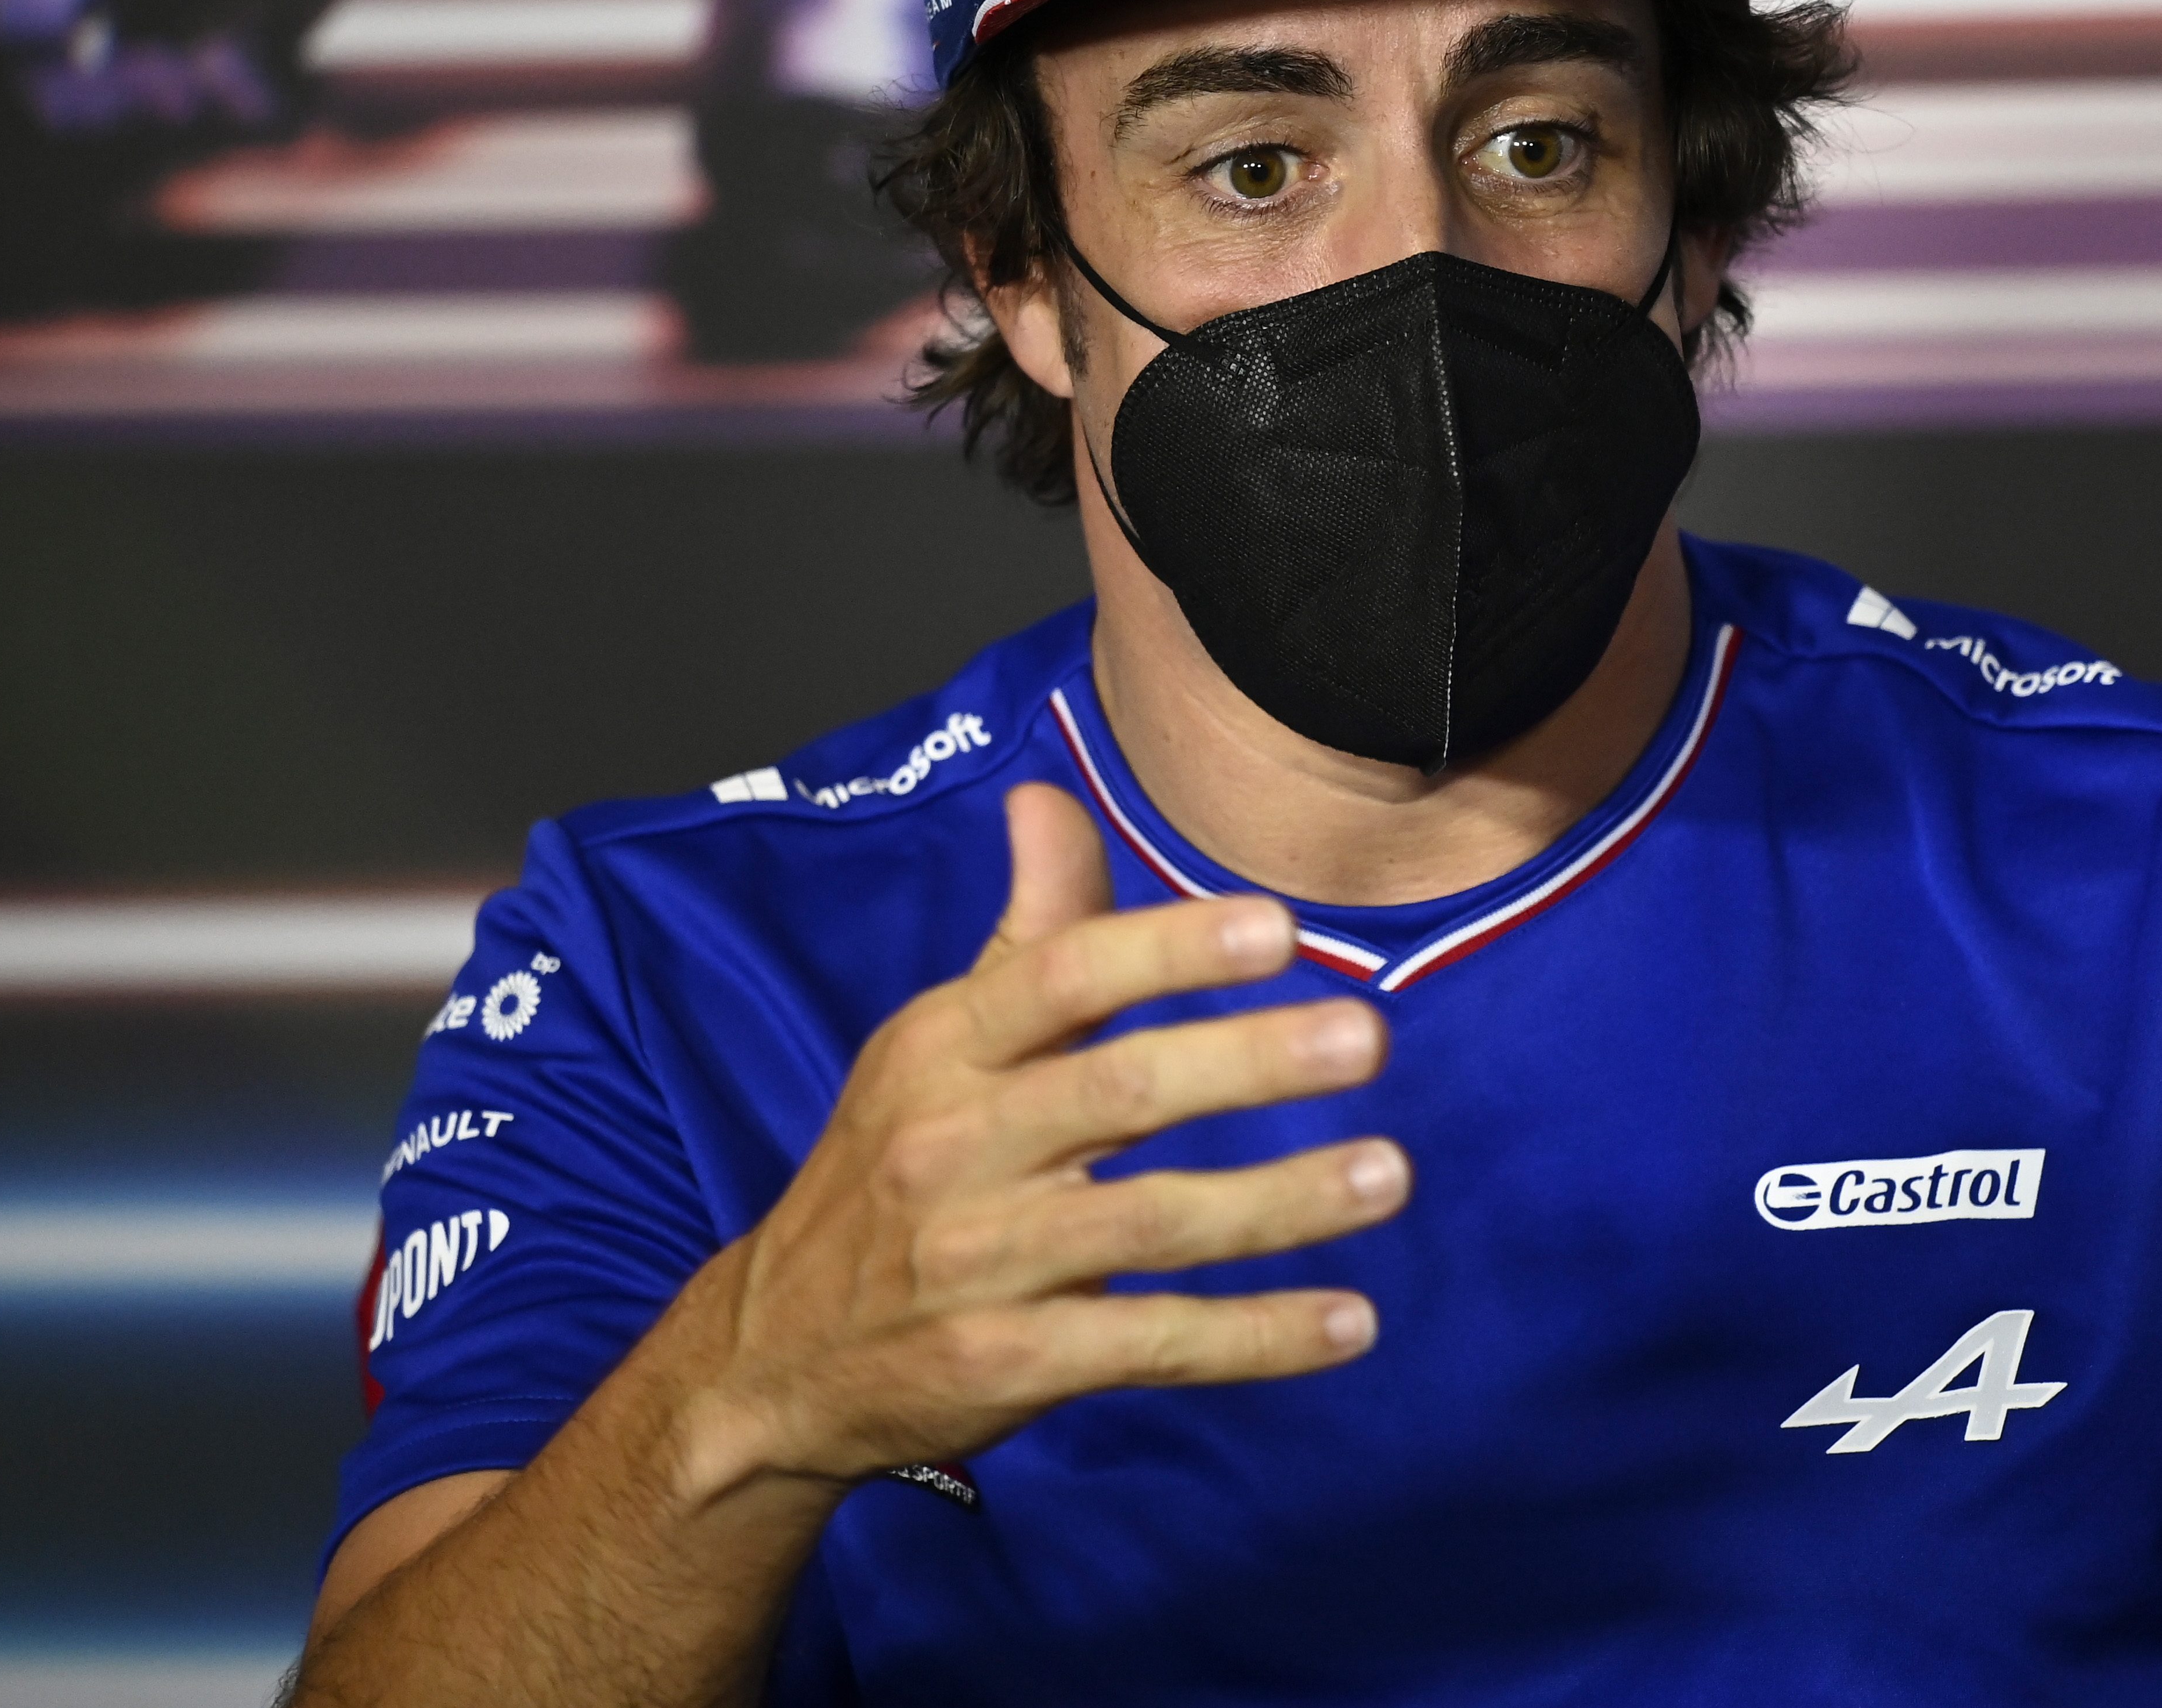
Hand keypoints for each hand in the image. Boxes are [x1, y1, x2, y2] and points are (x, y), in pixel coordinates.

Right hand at [675, 780, 1405, 1501]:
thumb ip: (1025, 931)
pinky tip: (1350, 1320)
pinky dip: (1255, 1339)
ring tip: (1388, 1174)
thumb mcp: (935, 1044)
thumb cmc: (893, 1168)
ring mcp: (978, 1261)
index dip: (1167, 948)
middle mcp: (954, 1146)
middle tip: (1367, 1036)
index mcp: (942, 1048)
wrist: (774, 1358)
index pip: (1060, 976)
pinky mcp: (1006, 1363)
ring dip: (1280, 1202)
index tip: (1277, 927)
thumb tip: (1048, 797)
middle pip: (1118, 1091)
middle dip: (1249, 1061)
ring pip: (1151, 1221)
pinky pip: (1151, 1343)